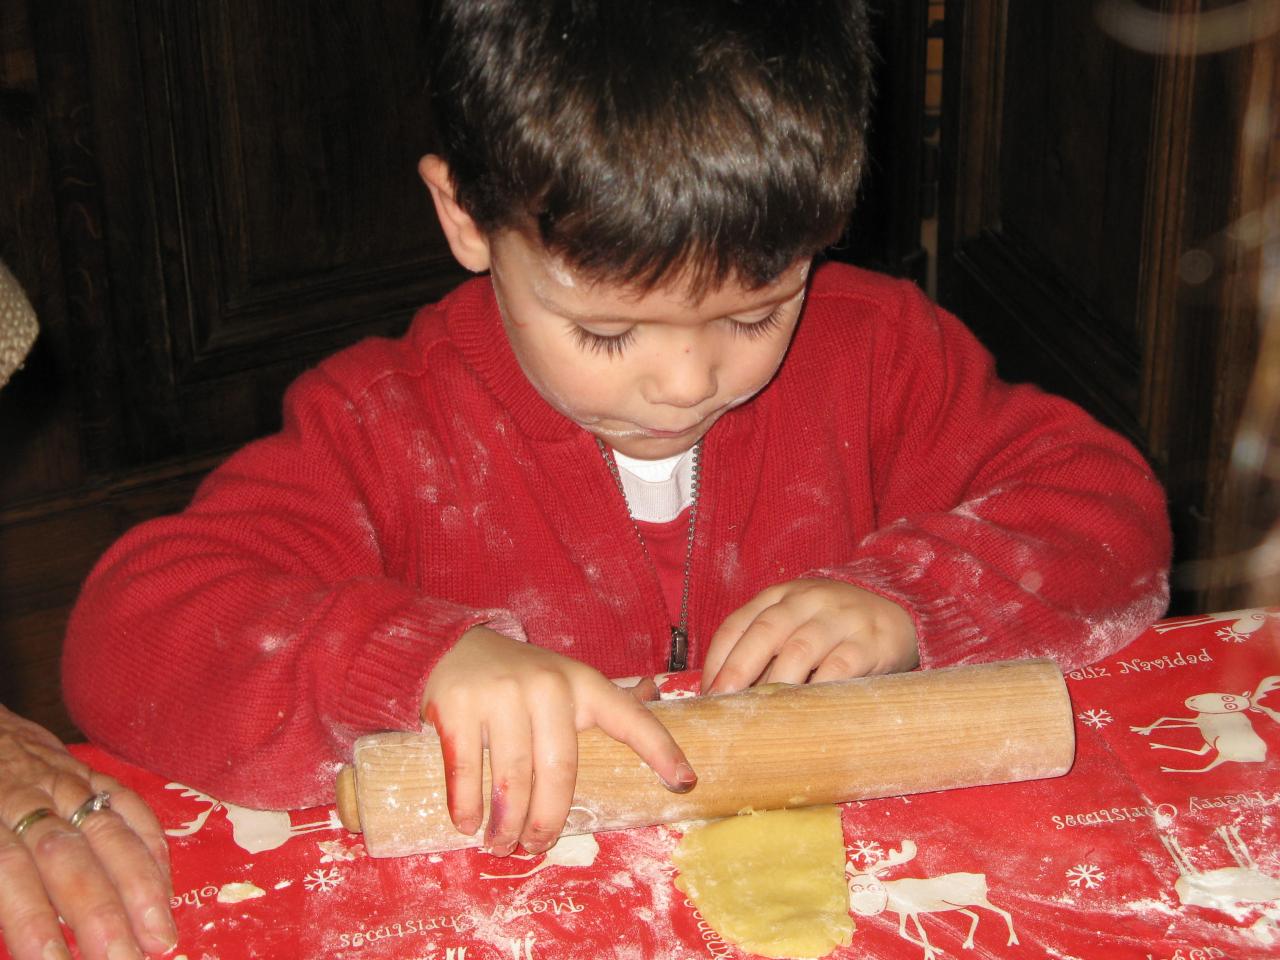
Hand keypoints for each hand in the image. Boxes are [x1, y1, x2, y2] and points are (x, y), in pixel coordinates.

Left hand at [0, 705, 175, 959]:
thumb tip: (10, 929)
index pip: (11, 870)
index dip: (33, 918)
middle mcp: (26, 795)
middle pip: (69, 856)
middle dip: (101, 914)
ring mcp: (62, 780)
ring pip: (108, 832)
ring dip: (140, 888)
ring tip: (161, 936)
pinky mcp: (86, 770)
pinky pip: (127, 803)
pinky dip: (150, 845)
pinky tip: (164, 886)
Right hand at [420, 627, 695, 855]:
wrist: (457, 645)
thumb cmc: (523, 679)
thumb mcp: (568, 682)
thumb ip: (607, 702)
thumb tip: (659, 701)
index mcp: (583, 683)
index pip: (630, 718)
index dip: (661, 750)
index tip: (684, 783)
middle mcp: (547, 685)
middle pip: (559, 771)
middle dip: (547, 820)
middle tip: (537, 845)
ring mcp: (501, 694)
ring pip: (512, 778)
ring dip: (506, 823)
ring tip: (501, 844)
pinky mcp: (458, 705)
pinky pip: (465, 770)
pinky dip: (466, 806)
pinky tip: (468, 823)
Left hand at [700, 578, 918, 693]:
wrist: (898, 611)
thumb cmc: (832, 628)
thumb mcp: (795, 623)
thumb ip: (764, 647)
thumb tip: (723, 693)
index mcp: (779, 595)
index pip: (738, 623)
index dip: (718, 658)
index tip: (706, 693)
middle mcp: (806, 600)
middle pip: (765, 632)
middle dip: (739, 669)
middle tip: (722, 702)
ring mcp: (839, 618)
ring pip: (800, 648)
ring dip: (776, 682)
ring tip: (760, 713)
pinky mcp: (869, 642)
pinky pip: (840, 667)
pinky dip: (819, 688)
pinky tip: (805, 709)